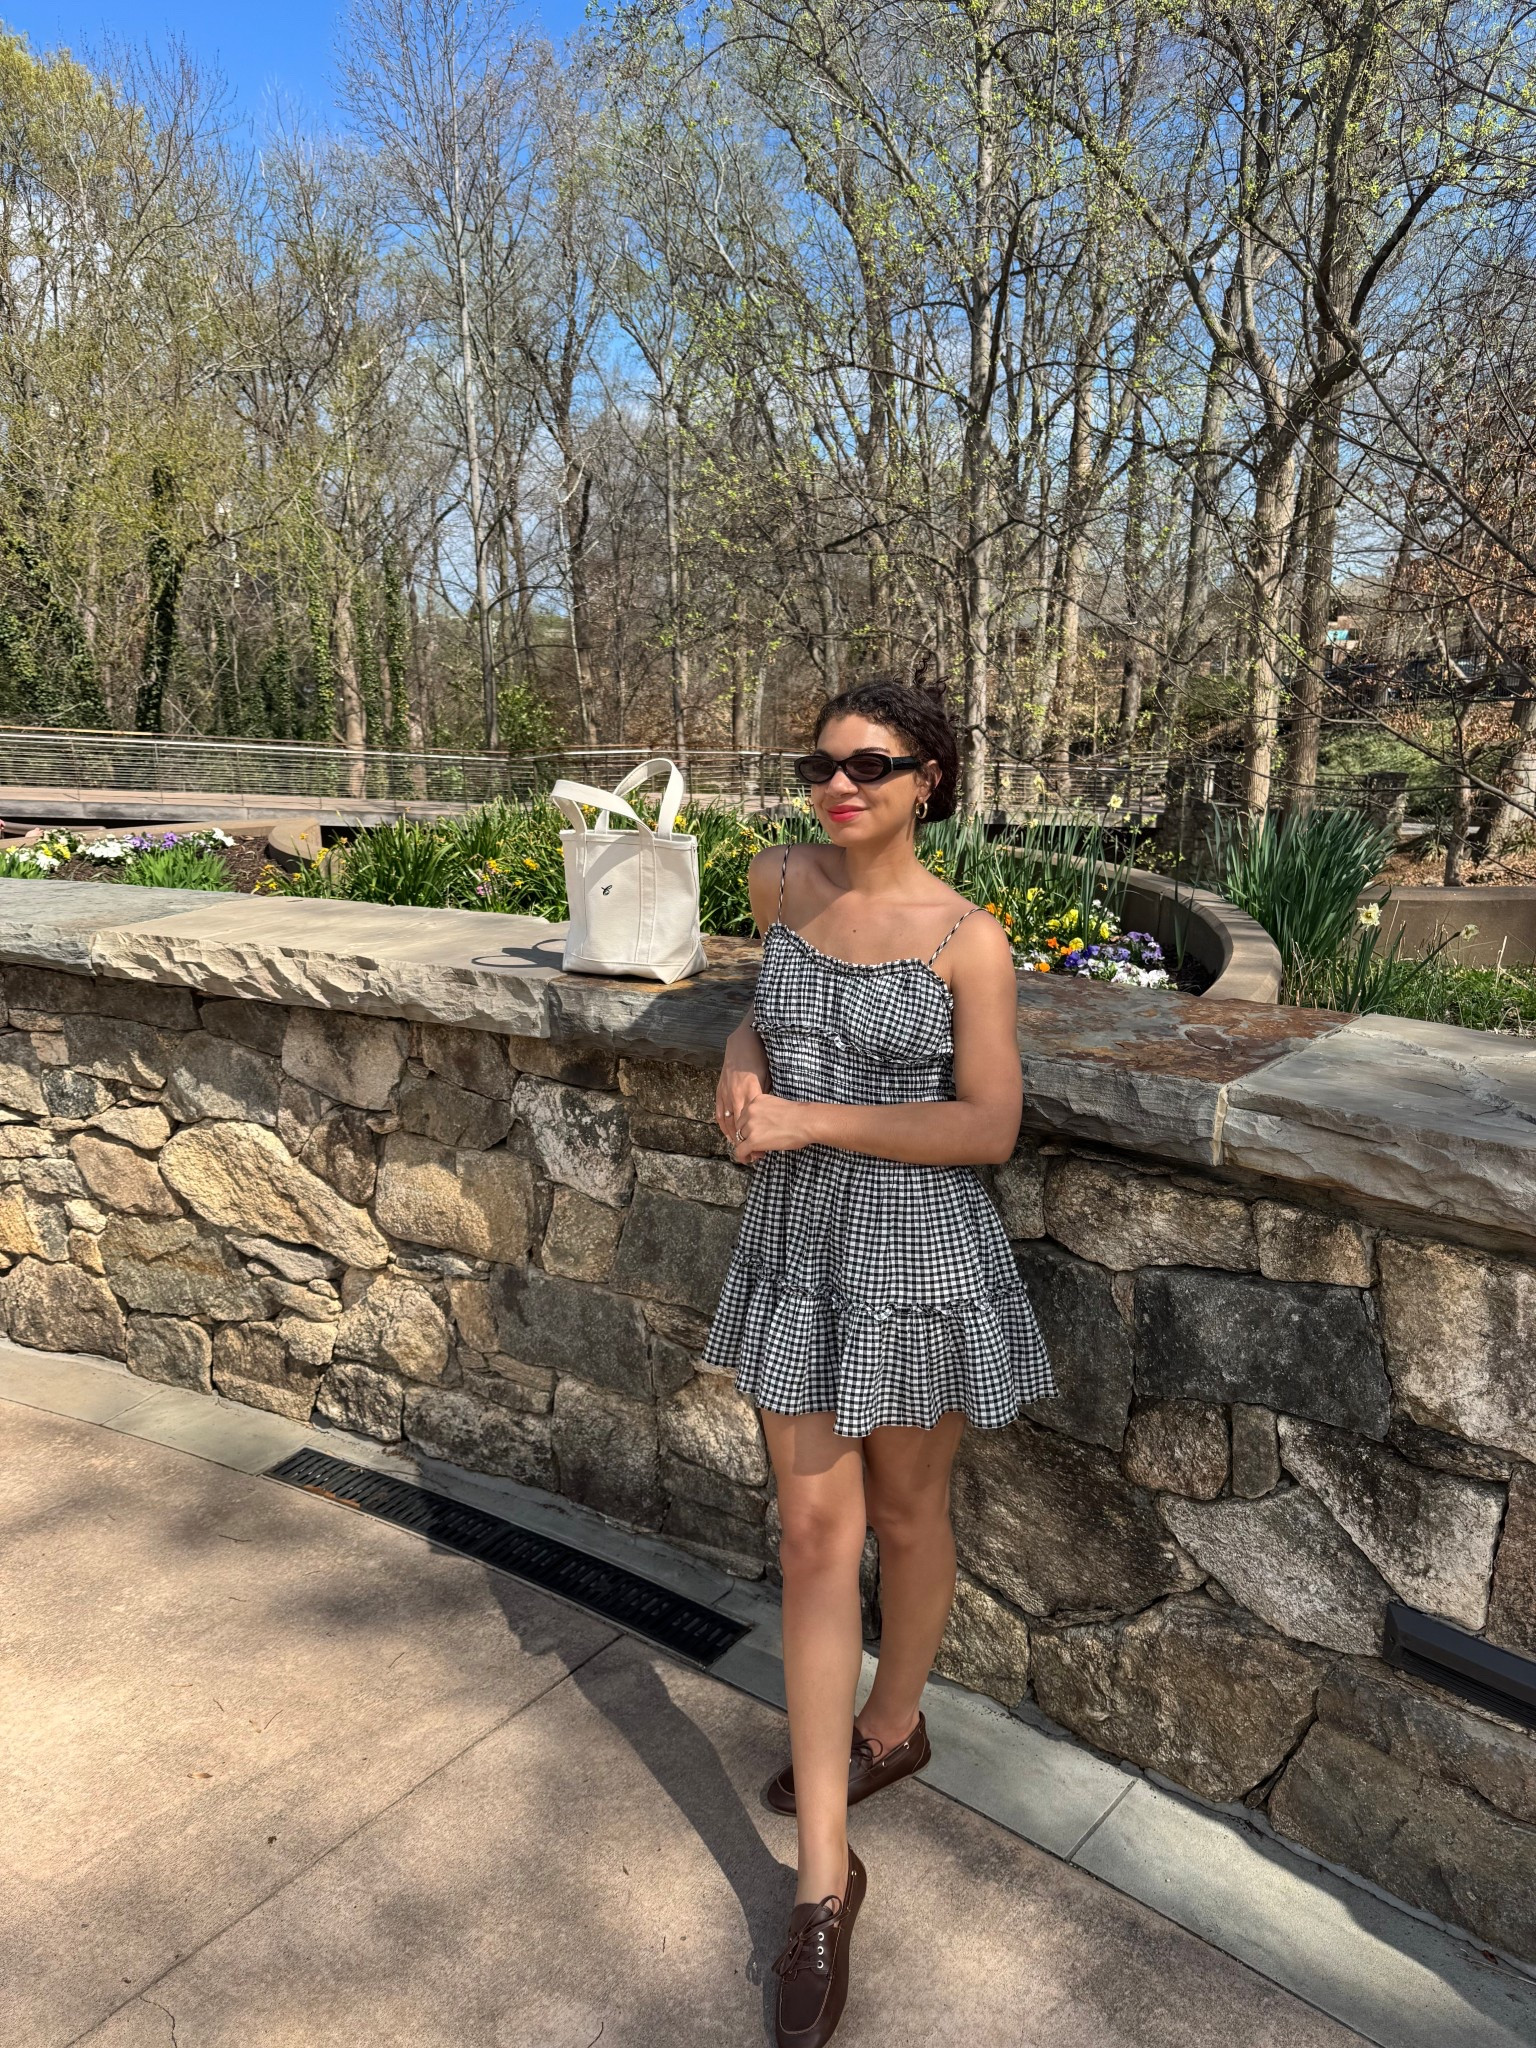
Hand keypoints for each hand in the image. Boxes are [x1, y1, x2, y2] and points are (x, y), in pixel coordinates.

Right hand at [716, 1023, 768, 1152]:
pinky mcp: (719, 1091)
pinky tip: (728, 1135)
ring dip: (734, 1137)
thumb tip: (770, 1116)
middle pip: (740, 1126)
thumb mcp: (768, 1079)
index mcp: (751, 1092)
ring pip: (729, 1122)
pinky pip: (720, 1113)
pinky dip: (723, 1126)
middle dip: (746, 1142)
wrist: (742, 1044)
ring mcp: (726, 1094)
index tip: (763, 1151)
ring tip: (742, 1148)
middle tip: (754, 1155)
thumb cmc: (759, 1061)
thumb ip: (766, 1099)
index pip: (753, 1122)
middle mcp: (737, 1095)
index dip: (757, 1139)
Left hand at [730, 1091, 817, 1163]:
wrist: (806, 1122)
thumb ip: (764, 1112)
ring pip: (740, 1139)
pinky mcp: (753, 1140)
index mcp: (755, 1101)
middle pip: (740, 1127)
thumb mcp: (776, 1106)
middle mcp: (750, 1111)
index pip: (744, 1115)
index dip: (749, 1126)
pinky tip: (748, 1160)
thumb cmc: (798, 1116)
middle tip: (758, 1144)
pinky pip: (740, 1151)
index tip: (757, 1133)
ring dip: (747, 1146)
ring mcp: (750, 1125)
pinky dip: (743, 1157)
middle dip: (747, 1136)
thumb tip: (762, 1126)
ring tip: (758, 1152)